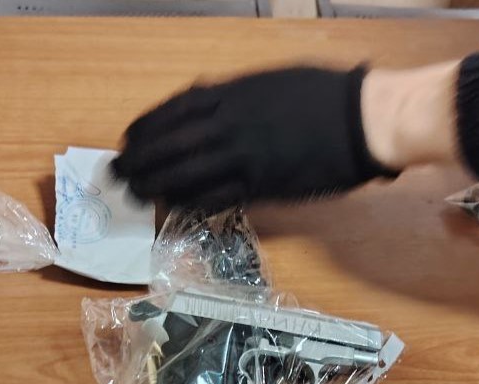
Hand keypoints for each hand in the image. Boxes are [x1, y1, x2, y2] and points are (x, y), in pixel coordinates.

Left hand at [112, 67, 385, 211]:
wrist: (361, 120)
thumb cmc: (324, 95)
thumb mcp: (272, 81)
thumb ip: (237, 94)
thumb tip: (209, 102)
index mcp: (235, 94)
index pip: (176, 110)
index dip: (147, 127)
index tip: (127, 139)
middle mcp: (233, 123)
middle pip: (173, 142)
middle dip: (140, 159)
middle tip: (117, 174)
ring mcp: (246, 156)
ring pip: (189, 171)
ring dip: (157, 183)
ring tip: (135, 193)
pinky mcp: (263, 185)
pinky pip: (219, 195)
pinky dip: (193, 201)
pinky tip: (174, 207)